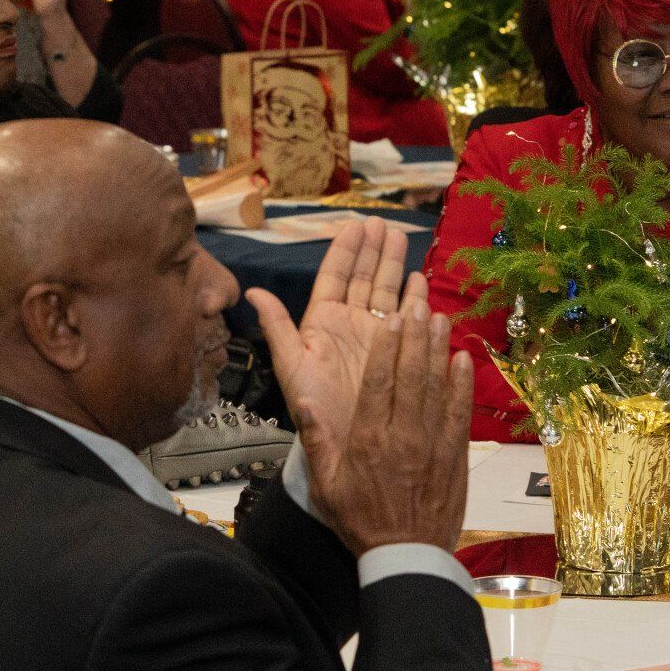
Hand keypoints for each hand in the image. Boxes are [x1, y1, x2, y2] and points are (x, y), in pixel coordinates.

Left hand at [246, 215, 414, 494]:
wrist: (345, 447)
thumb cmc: (314, 409)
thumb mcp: (291, 367)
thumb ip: (276, 328)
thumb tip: (250, 293)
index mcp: (322, 323)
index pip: (334, 277)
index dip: (345, 250)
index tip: (355, 225)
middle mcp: (350, 325)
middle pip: (363, 278)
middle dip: (373, 249)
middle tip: (382, 224)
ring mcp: (375, 337)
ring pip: (386, 292)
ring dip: (394, 265)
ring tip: (400, 238)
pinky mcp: (397, 352)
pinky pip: (406, 318)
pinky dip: (414, 298)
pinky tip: (419, 280)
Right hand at [308, 294, 473, 554]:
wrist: (407, 556)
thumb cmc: (361, 521)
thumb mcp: (327, 484)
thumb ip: (317, 440)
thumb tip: (304, 401)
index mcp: (368, 440)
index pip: (378, 383)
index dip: (385, 348)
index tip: (389, 320)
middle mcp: (402, 435)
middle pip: (409, 376)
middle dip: (414, 338)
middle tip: (418, 305)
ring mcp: (432, 444)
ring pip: (436, 388)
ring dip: (438, 352)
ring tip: (440, 319)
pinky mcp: (454, 455)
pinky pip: (458, 413)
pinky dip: (461, 385)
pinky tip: (462, 359)